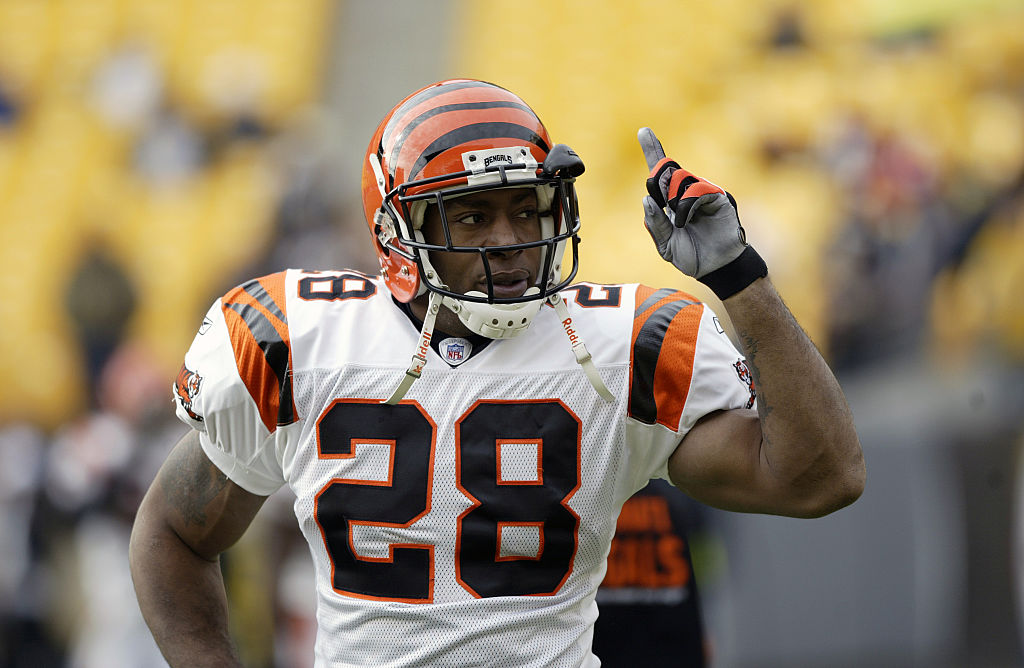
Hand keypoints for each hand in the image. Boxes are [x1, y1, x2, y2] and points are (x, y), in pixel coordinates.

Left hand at [638, 127, 747, 279]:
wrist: (715, 268)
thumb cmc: (691, 255)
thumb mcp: (666, 245)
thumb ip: (656, 225)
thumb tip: (647, 201)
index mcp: (672, 200)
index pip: (661, 172)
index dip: (653, 150)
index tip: (643, 131)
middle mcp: (688, 191)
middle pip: (668, 171)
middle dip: (659, 183)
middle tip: (663, 203)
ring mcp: (704, 192)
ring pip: (681, 179)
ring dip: (674, 201)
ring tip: (680, 223)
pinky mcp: (719, 196)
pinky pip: (697, 190)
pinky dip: (687, 205)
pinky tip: (685, 220)